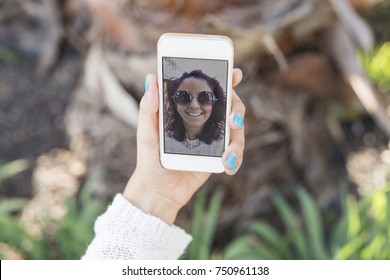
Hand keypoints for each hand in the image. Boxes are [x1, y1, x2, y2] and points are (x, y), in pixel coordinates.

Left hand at [123, 69, 244, 223]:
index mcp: (189, 110)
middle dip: (237, 110)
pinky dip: (236, 157)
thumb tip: (150, 77)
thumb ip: (149, 107)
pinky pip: (235, 152)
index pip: (209, 89)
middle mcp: (205, 120)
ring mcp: (213, 138)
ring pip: (237, 130)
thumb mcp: (146, 132)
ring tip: (227, 156)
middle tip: (232, 121)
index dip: (225, 79)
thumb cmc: (149, 159)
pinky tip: (228, 166)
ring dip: (237, 141)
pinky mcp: (218, 156)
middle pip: (231, 106)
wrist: (159, 191)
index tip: (235, 74)